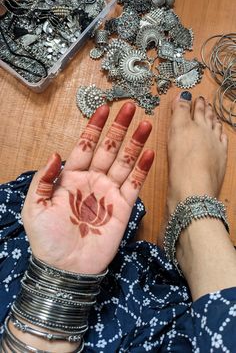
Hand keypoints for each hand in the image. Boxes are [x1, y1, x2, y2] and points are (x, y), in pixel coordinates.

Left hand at [22, 102, 153, 273]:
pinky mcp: (123, 207)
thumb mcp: (34, 207)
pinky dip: (142, 169)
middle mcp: (93, 180)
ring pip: (124, 161)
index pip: (85, 145)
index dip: (94, 126)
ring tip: (146, 124)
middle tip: (130, 107)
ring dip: (135, 143)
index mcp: (71, 177)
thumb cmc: (47, 238)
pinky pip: (134, 184)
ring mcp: (109, 192)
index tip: (104, 108)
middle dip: (119, 127)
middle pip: (109, 148)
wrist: (65, 268)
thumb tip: (54, 154)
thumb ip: (43, 179)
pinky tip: (150, 153)